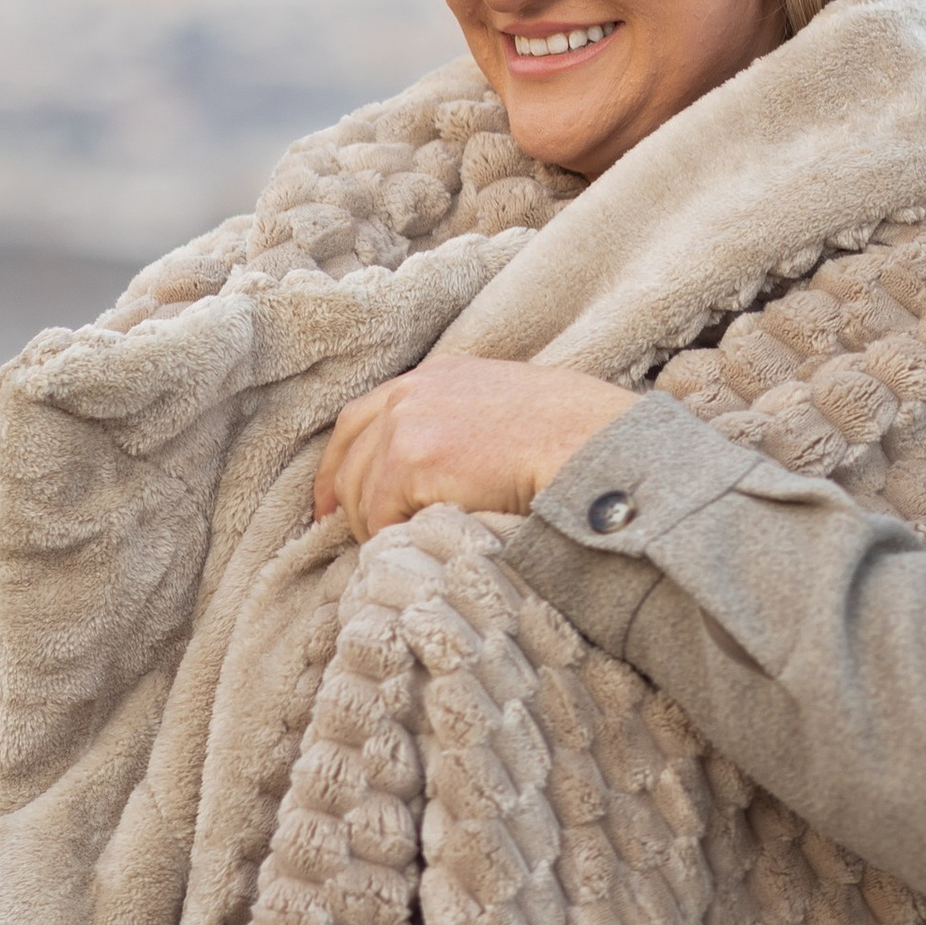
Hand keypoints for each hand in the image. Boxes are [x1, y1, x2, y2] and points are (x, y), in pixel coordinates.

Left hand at [315, 355, 632, 542]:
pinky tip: (421, 546)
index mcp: (437, 374)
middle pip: (349, 454)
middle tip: (360, 540)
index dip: (341, 464)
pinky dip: (392, 538)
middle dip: (348, 501)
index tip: (332, 503)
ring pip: (359, 491)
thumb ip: (467, 426)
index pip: (361, 417)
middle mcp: (412, 390)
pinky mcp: (410, 459)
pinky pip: (379, 516)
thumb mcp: (511, 410)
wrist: (593, 446)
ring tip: (405, 549)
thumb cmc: (575, 439)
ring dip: (375, 526)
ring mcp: (408, 422)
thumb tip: (446, 473)